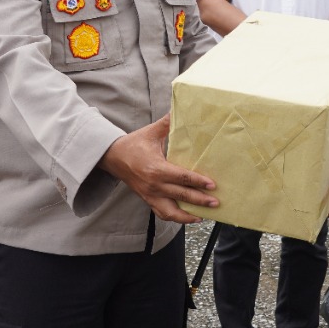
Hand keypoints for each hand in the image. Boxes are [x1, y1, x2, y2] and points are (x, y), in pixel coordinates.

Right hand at [98, 115, 217, 223]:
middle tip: (216, 202)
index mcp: (156, 168)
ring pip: (171, 211)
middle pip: (181, 196)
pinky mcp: (147, 200)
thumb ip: (167, 123)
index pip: (181, 178)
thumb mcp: (151, 132)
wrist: (113, 157)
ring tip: (204, 216)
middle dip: (200, 200)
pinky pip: (162, 214)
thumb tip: (179, 109)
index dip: (198, 182)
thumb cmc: (133, 144)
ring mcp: (150, 195)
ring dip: (188, 216)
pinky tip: (188, 218)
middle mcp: (154, 185)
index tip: (212, 185)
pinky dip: (176, 218)